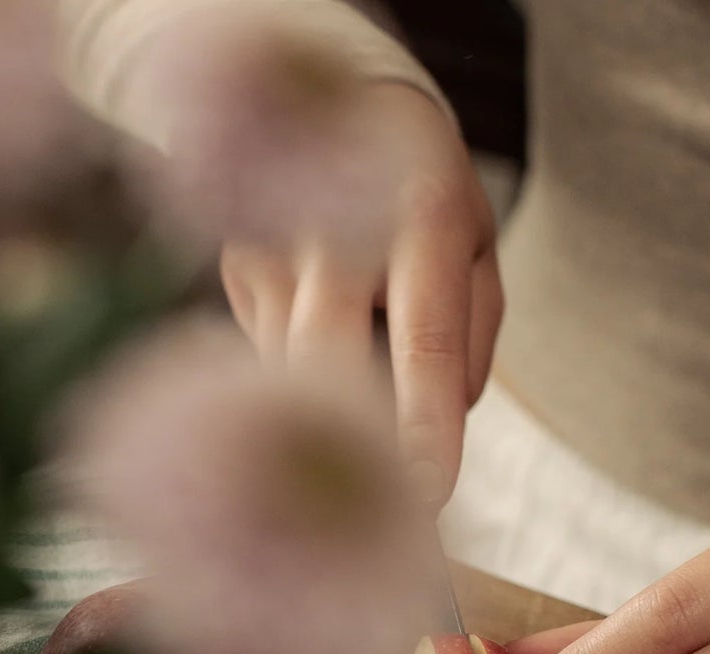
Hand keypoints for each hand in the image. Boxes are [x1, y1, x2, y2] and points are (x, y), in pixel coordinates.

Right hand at [219, 83, 498, 501]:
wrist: (334, 94)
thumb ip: (469, 339)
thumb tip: (437, 426)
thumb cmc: (425, 198)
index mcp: (424, 222)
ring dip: (327, 409)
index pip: (425, 346)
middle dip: (351, 443)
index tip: (426, 498)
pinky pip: (270, 358)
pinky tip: (326, 340)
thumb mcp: (476, 251)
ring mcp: (274, 245)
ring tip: (362, 390)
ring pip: (293, 375)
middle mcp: (337, 230)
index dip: (422, 430)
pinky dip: (303, 376)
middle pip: (326, 366)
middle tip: (387, 503)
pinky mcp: (234, 265)